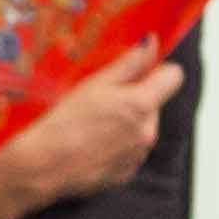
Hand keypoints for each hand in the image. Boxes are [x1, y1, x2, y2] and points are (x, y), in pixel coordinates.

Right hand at [13, 51, 181, 207]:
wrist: (44, 167)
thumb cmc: (65, 122)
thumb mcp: (95, 83)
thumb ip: (129, 63)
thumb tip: (151, 44)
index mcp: (143, 104)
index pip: (174, 76)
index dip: (156, 70)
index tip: (136, 72)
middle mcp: (148, 132)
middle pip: (154, 104)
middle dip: (134, 100)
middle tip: (101, 101)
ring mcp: (138, 155)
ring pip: (142, 129)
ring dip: (126, 124)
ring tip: (92, 126)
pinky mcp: (126, 174)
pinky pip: (129, 152)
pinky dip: (116, 146)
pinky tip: (92, 145)